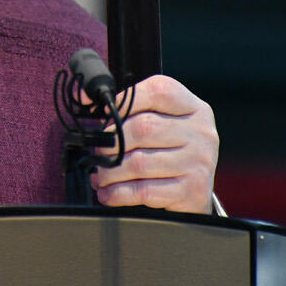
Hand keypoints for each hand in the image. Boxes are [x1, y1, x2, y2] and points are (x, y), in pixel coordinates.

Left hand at [90, 74, 216, 212]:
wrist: (195, 193)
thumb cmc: (169, 152)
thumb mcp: (161, 123)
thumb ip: (131, 109)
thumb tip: (84, 96)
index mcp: (193, 107)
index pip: (158, 91)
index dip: (124, 100)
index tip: (103, 112)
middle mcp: (201, 132)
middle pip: (143, 128)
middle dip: (111, 142)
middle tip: (98, 152)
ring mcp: (199, 162)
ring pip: (139, 162)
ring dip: (110, 172)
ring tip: (100, 175)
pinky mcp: (192, 191)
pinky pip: (144, 191)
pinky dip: (118, 193)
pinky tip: (108, 193)